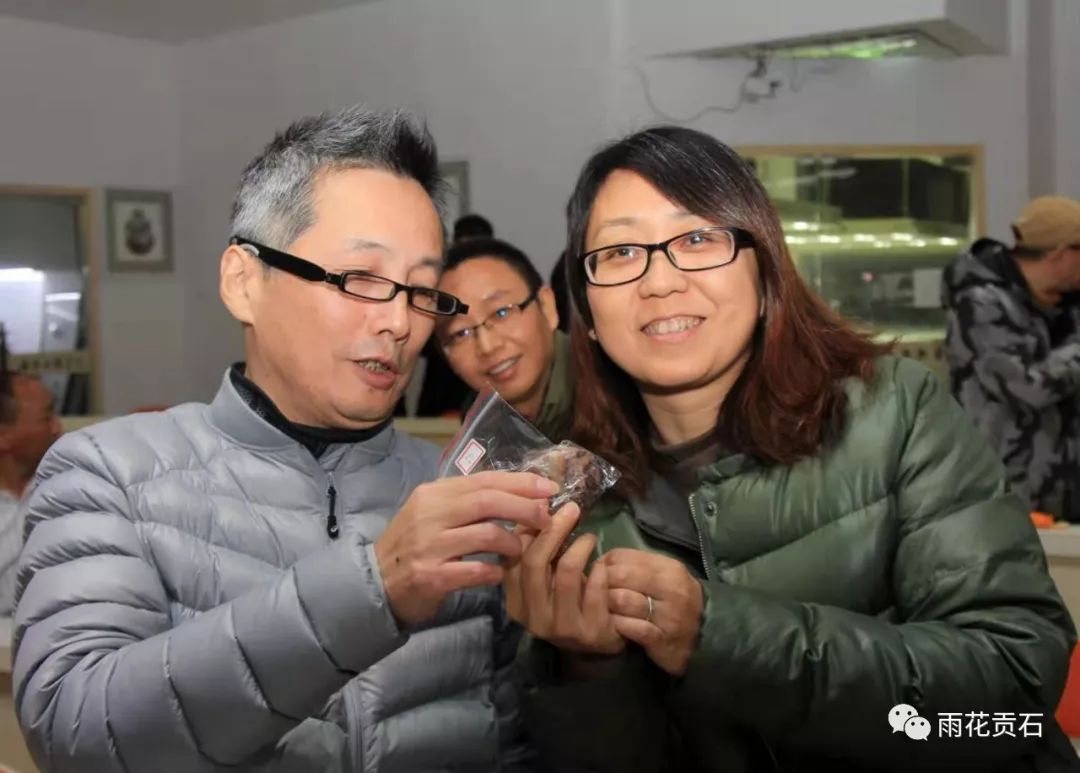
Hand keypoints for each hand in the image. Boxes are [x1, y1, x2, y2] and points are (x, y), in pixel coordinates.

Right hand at [375, 471, 557, 625]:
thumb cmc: (415, 545)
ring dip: (513, 542)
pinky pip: (475, 570)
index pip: (484, 480)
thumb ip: (468, 501)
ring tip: (520, 550)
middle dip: (525, 508)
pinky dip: (494, 571)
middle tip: (546, 518)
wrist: (376, 583)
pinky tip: (498, 573)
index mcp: (433, 493)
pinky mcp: (430, 576)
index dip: (521, 483)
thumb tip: (519, 492)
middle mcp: (430, 514)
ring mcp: (429, 545)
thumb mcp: (434, 513)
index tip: (549, 488)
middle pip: (488, 502)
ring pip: (487, 535)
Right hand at [504, 504, 624, 655]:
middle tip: (571, 510)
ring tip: (590, 537)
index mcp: (516, 602)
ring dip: (580, 546)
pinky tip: (604, 563)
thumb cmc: (570, 604)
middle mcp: (532, 617)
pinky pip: (595, 587)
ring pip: (565, 572)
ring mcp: (560, 627)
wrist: (599, 646)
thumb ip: (538, 553)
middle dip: (554, 529)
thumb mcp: (547, 582)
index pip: (512, 558)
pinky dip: (601, 568)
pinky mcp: (589, 631)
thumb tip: (537, 508)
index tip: (545, 507)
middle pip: (535, 562)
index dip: (528, 528)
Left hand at [604, 549, 703, 674]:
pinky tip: (614, 626)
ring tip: (603, 610)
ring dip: (607, 605)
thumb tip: (602, 560)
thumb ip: (637, 566)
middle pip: (620, 575)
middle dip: (601, 583)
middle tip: (595, 593)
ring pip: (623, 600)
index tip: (597, 574)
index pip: (623, 556)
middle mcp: (671, 588)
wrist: (705, 636)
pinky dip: (618, 625)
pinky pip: (631, 627)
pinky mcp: (662, 639)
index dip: (603, 564)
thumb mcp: (663, 576)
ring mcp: (668, 615)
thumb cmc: (676, 602)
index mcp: (669, 568)